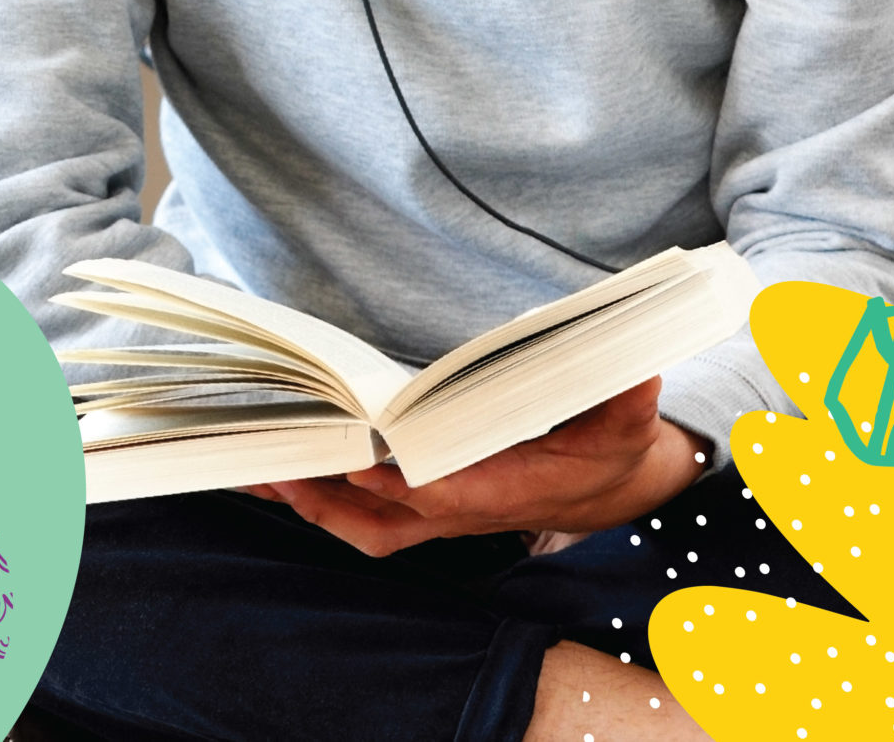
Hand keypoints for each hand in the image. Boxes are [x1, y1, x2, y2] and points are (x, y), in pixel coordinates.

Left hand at [236, 375, 709, 557]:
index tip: (369, 467)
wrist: (606, 487)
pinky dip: (316, 498)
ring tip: (255, 466)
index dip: (408, 486)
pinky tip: (275, 470)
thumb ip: (626, 399)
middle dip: (330, 501)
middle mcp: (462, 511)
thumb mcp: (626, 423)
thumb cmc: (606, 450)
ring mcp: (438, 515)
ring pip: (361, 525)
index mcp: (506, 491)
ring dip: (308, 500)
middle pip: (384, 522)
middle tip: (280, 466)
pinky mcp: (422, 507)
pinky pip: (358, 515)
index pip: (450, 495)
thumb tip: (638, 369)